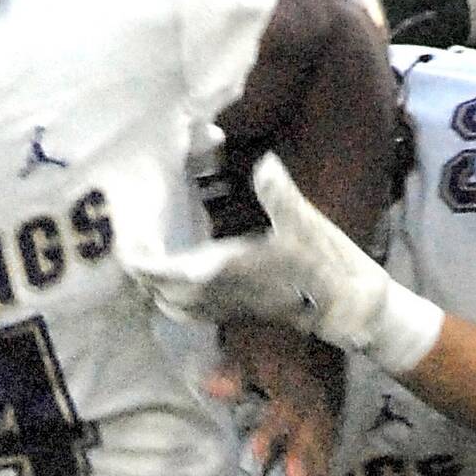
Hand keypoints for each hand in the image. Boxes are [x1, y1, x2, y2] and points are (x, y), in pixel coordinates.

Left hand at [128, 153, 442, 372]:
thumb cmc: (327, 265)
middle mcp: (222, 294)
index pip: (168, 274)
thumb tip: (265, 162)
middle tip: (131, 246)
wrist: (349, 307)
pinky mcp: (240, 311)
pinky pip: (194, 312)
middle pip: (162, 294)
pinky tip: (179, 278)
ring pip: (175, 307)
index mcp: (228, 272)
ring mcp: (230, 307)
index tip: (125, 245)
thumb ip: (279, 192)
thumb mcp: (305, 223)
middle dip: (143, 275)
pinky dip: (176, 299)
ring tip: (148, 262)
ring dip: (157, 289)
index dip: (142, 263)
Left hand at [215, 319, 340, 475]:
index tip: (259, 459)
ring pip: (323, 442)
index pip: (284, 415)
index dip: (273, 437)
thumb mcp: (246, 337)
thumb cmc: (268, 319)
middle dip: (304, 475)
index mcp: (291, 382)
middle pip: (310, 440)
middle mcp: (313, 396)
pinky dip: (326, 460)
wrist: (311, 297)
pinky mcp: (332, 399)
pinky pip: (331, 435)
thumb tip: (213, 391)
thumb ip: (234, 368)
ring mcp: (326, 399)